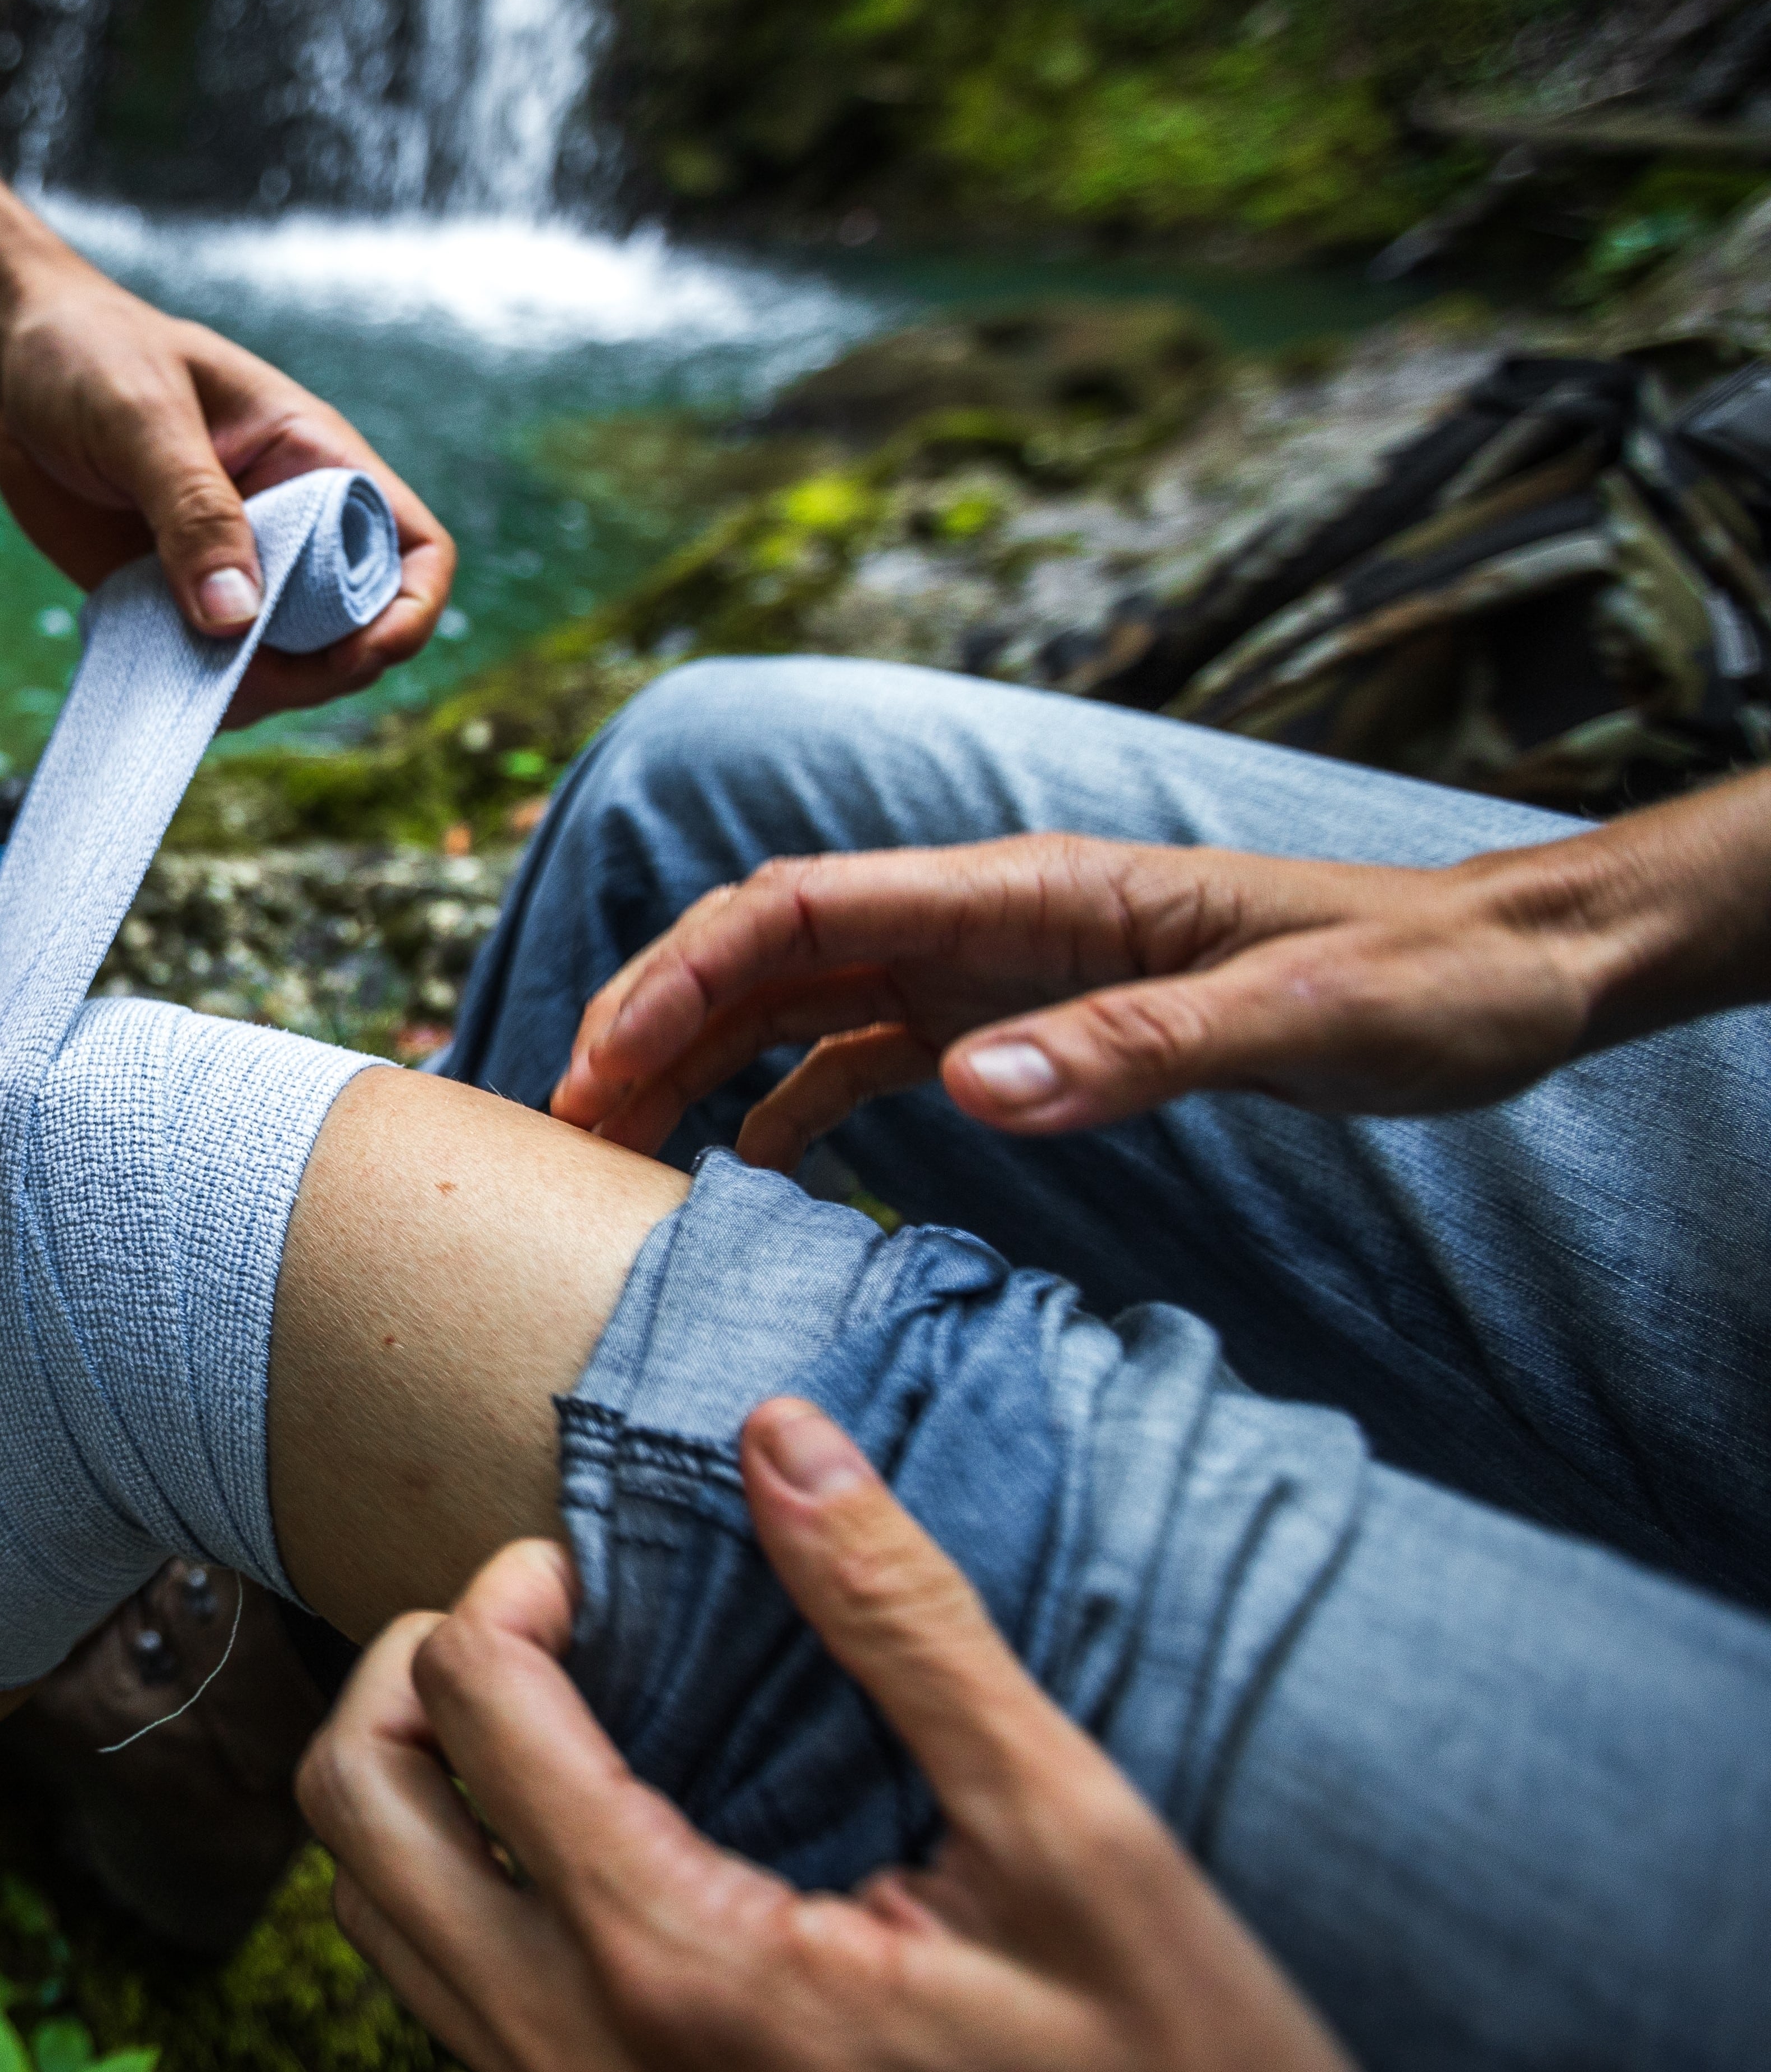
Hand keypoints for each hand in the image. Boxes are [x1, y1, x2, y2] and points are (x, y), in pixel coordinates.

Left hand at [0, 263, 457, 722]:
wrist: (15, 368)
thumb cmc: (92, 355)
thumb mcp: (141, 413)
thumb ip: (192, 507)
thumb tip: (235, 617)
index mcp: (316, 461)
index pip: (413, 547)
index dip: (407, 610)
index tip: (361, 652)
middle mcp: (290, 524)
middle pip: (353, 627)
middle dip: (320, 670)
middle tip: (242, 676)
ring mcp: (233, 569)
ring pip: (283, 662)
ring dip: (253, 691)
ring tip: (191, 687)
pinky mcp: (173, 598)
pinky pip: (207, 667)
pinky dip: (192, 692)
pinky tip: (155, 689)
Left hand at [299, 1399, 1430, 2071]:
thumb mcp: (1081, 1850)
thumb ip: (908, 1631)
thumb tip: (784, 1438)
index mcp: (686, 1974)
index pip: (468, 1713)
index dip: (512, 1595)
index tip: (598, 1570)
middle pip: (356, 1820)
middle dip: (413, 1678)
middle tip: (539, 1628)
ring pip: (386, 1929)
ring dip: (430, 1794)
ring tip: (557, 1719)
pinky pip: (467, 2021)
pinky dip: (478, 1903)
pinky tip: (604, 1852)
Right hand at [549, 831, 1612, 1168]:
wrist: (1511, 972)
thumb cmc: (1421, 982)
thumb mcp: (1299, 1017)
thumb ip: (1135, 1046)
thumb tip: (972, 1089)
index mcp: (1026, 895)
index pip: (801, 911)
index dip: (682, 976)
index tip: (601, 1064)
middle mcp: (986, 921)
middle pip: (766, 952)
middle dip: (650, 1023)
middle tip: (560, 1126)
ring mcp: (995, 973)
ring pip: (798, 1004)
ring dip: (697, 1067)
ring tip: (612, 1157)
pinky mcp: (1021, 1028)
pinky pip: (867, 1060)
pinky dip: (788, 1110)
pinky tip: (744, 1177)